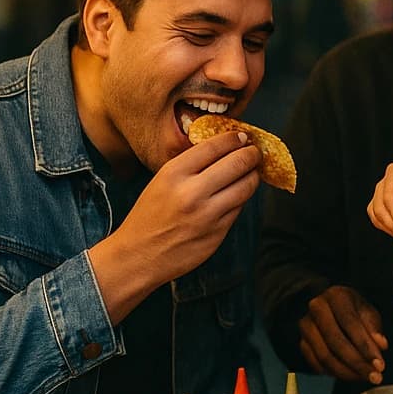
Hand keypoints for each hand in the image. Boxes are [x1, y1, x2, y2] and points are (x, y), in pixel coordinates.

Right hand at [92, 131, 261, 320]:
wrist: (138, 256)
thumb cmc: (149, 216)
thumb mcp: (161, 181)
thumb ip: (191, 165)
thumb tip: (226, 148)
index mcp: (174, 174)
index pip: (215, 146)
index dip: (234, 139)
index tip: (242, 137)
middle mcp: (192, 192)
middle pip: (238, 163)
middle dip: (252, 154)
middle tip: (254, 152)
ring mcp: (208, 215)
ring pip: (246, 186)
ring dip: (253, 176)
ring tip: (251, 172)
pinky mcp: (218, 233)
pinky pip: (239, 208)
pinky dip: (242, 198)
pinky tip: (238, 194)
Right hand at [298, 285, 387, 383]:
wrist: (331, 309)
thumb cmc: (354, 310)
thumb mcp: (368, 313)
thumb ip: (374, 329)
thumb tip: (381, 346)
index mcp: (336, 295)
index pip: (350, 323)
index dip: (366, 346)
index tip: (380, 365)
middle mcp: (317, 308)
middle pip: (336, 341)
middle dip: (357, 363)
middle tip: (375, 377)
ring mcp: (306, 326)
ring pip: (324, 356)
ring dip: (347, 372)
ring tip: (364, 377)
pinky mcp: (302, 343)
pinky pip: (316, 364)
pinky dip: (334, 373)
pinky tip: (351, 376)